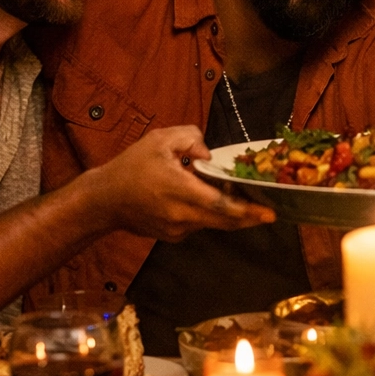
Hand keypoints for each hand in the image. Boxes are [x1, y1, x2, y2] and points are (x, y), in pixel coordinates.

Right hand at [90, 126, 275, 239]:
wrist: (103, 200)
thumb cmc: (131, 166)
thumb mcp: (160, 139)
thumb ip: (191, 138)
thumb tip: (208, 156)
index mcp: (180, 191)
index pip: (221, 206)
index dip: (247, 211)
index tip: (270, 213)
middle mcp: (182, 215)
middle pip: (225, 221)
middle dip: (249, 216)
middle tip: (269, 210)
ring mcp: (178, 230)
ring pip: (213, 223)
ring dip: (229, 214)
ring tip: (242, 200)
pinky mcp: (173, 237)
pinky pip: (199, 224)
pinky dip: (209, 215)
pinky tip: (209, 202)